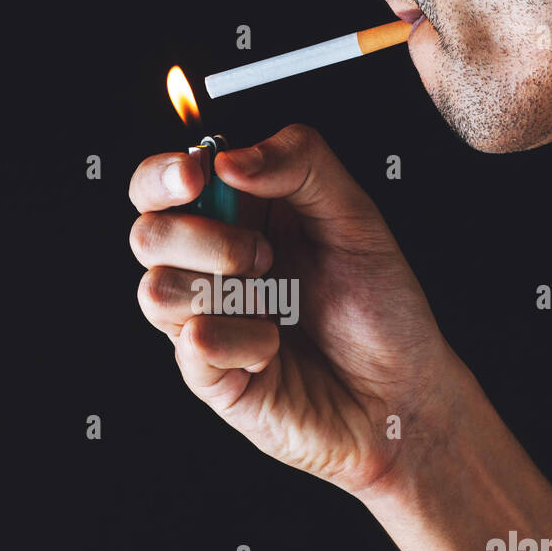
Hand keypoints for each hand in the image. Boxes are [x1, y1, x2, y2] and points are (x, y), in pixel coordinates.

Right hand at [129, 124, 465, 500]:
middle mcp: (208, 271)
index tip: (195, 174)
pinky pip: (194, 344)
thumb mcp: (355, 216)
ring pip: (156, 290)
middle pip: (146, 235)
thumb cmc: (381, 308)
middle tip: (263, 255)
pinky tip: (274, 347)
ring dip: (222, 288)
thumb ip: (301, 163)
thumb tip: (227, 159)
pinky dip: (243, 340)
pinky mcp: (210, 378)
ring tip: (274, 304)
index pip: (157, 187)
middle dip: (203, 236)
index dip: (161, 176)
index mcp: (234, 220)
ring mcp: (204, 324)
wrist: (405, 391)